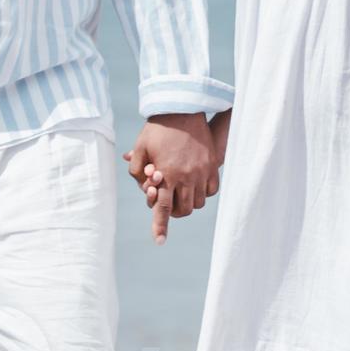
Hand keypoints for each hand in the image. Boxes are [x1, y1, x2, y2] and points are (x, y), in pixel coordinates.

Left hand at [125, 113, 219, 243]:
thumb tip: (144, 187)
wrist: (183, 109)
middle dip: (174, 211)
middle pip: (182, 209)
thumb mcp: (140, 147)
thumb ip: (136, 170)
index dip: (160, 226)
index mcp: (167, 173)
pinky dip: (203, 193)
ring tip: (180, 190)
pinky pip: (211, 190)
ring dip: (188, 202)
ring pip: (198, 203)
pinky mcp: (212, 166)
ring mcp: (202, 172)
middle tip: (168, 201)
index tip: (159, 242)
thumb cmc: (158, 129)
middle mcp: (186, 176)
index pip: (164, 207)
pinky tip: (195, 185)